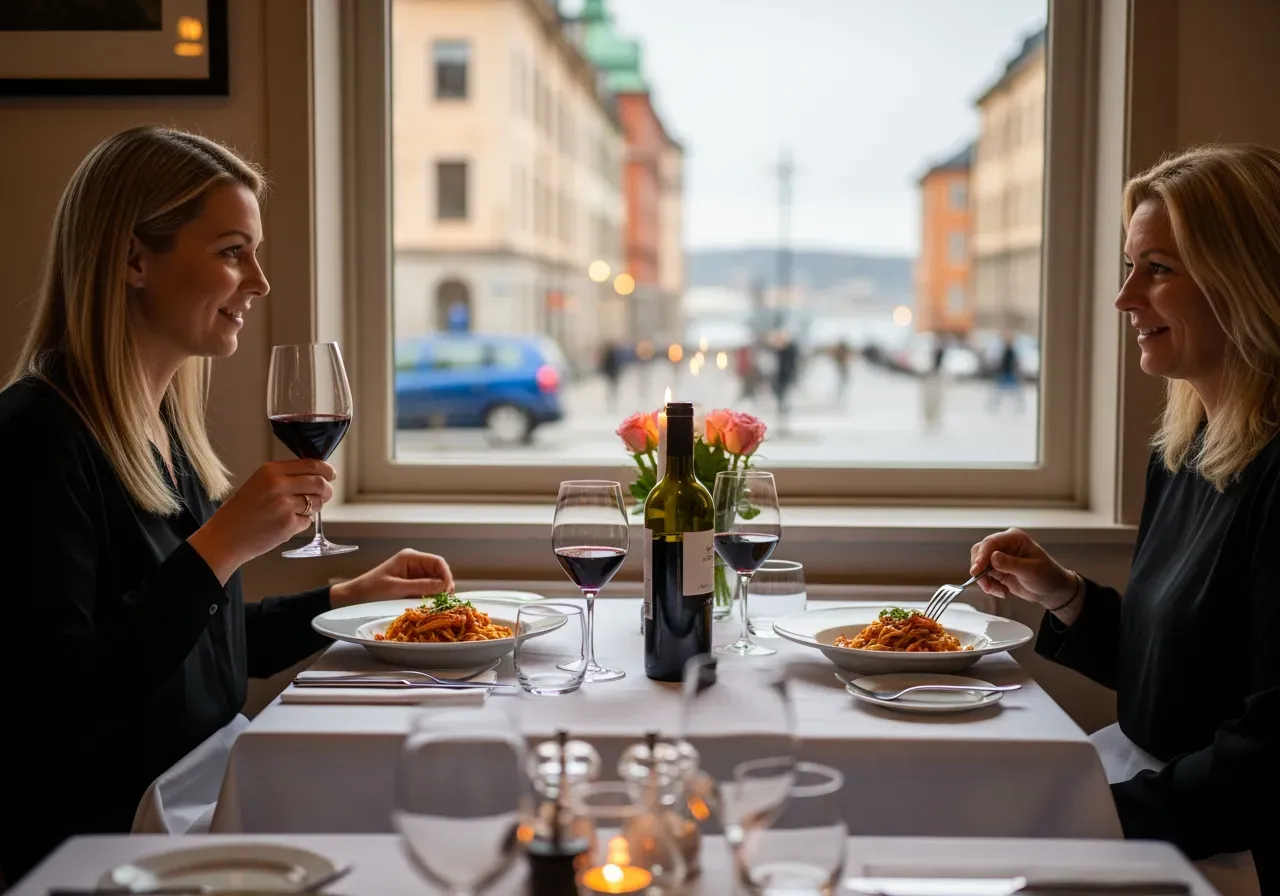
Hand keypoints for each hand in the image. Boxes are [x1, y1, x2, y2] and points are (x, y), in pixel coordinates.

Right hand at [189, 459, 335, 581]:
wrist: (225, 538)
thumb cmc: (241, 512)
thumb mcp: (258, 484)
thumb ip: (284, 478)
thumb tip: (316, 475)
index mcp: (270, 471)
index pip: (311, 464)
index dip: (326, 470)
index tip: (331, 474)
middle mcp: (279, 485)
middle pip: (320, 483)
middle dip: (327, 490)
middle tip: (325, 495)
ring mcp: (285, 506)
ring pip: (317, 503)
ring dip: (313, 508)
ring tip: (294, 512)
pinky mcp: (289, 525)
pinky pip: (307, 522)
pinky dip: (301, 524)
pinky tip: (283, 525)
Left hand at [330, 549, 454, 607]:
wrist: (355, 596)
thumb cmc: (372, 589)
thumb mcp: (396, 588)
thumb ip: (420, 586)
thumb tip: (443, 586)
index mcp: (410, 557)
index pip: (437, 562)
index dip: (446, 575)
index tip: (449, 591)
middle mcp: (414, 562)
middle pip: (438, 571)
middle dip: (444, 584)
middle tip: (445, 600)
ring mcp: (413, 573)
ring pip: (434, 580)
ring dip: (437, 591)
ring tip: (438, 604)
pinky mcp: (410, 583)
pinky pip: (426, 587)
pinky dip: (430, 595)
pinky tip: (430, 604)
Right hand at [970, 527, 1076, 607]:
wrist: (1051, 590)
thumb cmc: (1047, 575)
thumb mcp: (1031, 570)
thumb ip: (1011, 564)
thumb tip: (992, 558)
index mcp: (1014, 538)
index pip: (991, 543)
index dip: (981, 556)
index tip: (976, 570)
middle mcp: (1004, 545)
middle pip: (980, 551)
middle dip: (980, 569)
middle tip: (986, 585)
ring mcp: (999, 557)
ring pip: (979, 565)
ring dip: (985, 580)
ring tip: (999, 591)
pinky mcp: (996, 569)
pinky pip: (984, 576)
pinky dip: (990, 586)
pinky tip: (1003, 591)